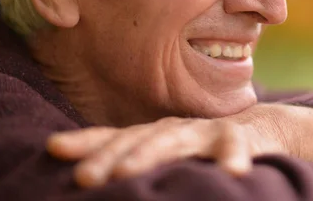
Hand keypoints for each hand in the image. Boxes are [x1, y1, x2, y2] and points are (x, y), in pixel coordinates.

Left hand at [47, 113, 287, 187]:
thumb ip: (137, 164)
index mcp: (154, 135)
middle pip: (137, 141)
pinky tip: (229, 175)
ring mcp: (205, 132)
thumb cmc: (204, 148)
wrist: (259, 129)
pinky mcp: (239, 139)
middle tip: (83, 178)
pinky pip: (235, 149)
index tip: (53, 147)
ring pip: (175, 141)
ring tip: (127, 173)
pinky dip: (232, 160)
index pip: (115, 137)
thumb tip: (88, 183)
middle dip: (109, 158)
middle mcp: (175, 130)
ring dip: (150, 155)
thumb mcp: (169, 155)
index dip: (86, 142)